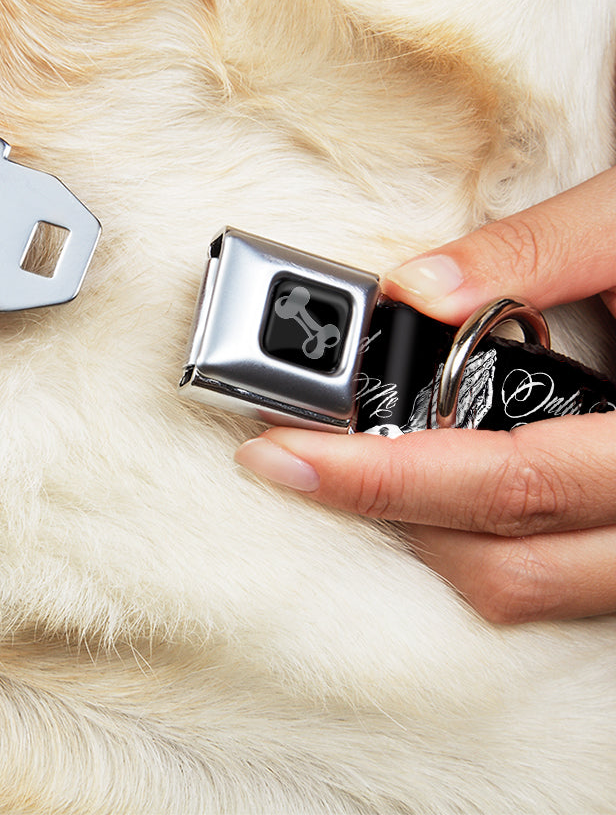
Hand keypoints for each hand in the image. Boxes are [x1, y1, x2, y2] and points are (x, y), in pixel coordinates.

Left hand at [236, 165, 615, 623]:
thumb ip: (536, 252)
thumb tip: (417, 287)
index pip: (510, 483)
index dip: (383, 477)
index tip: (283, 452)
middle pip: (507, 564)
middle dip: (383, 512)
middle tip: (294, 457)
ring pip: (529, 587)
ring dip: (428, 534)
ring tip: (354, 465)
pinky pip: (555, 578)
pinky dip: (481, 538)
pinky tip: (436, 478)